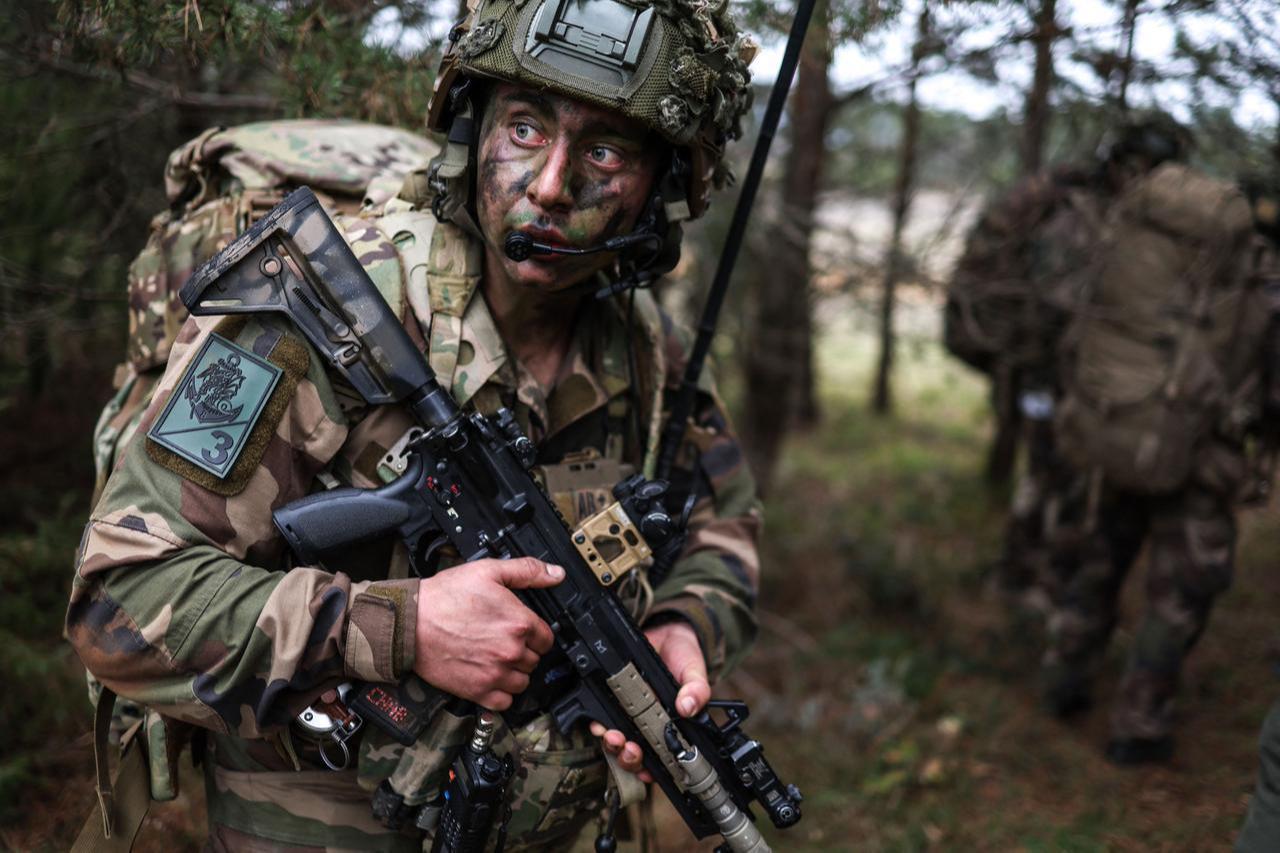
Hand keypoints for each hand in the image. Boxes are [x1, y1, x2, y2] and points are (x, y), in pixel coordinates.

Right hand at [413, 557, 562, 709]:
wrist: (409, 622)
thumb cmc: (444, 597)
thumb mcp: (488, 571)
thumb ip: (527, 571)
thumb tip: (555, 574)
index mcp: (518, 623)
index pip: (546, 638)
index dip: (536, 634)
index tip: (524, 632)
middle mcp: (511, 651)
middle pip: (535, 660)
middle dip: (524, 651)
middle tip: (505, 642)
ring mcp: (495, 674)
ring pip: (523, 682)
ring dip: (515, 673)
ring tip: (498, 660)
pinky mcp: (477, 691)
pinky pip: (504, 703)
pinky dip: (501, 694)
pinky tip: (491, 678)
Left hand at [590, 619, 709, 781]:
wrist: (665, 633)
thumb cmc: (684, 659)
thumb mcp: (695, 673)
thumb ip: (697, 690)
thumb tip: (688, 707)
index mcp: (669, 726)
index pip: (659, 758)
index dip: (651, 769)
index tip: (648, 770)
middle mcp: (646, 724)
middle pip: (633, 755)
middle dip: (628, 758)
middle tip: (629, 749)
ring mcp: (627, 713)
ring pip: (615, 741)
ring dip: (611, 744)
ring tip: (613, 736)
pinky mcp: (612, 697)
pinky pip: (600, 716)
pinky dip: (597, 722)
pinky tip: (597, 721)